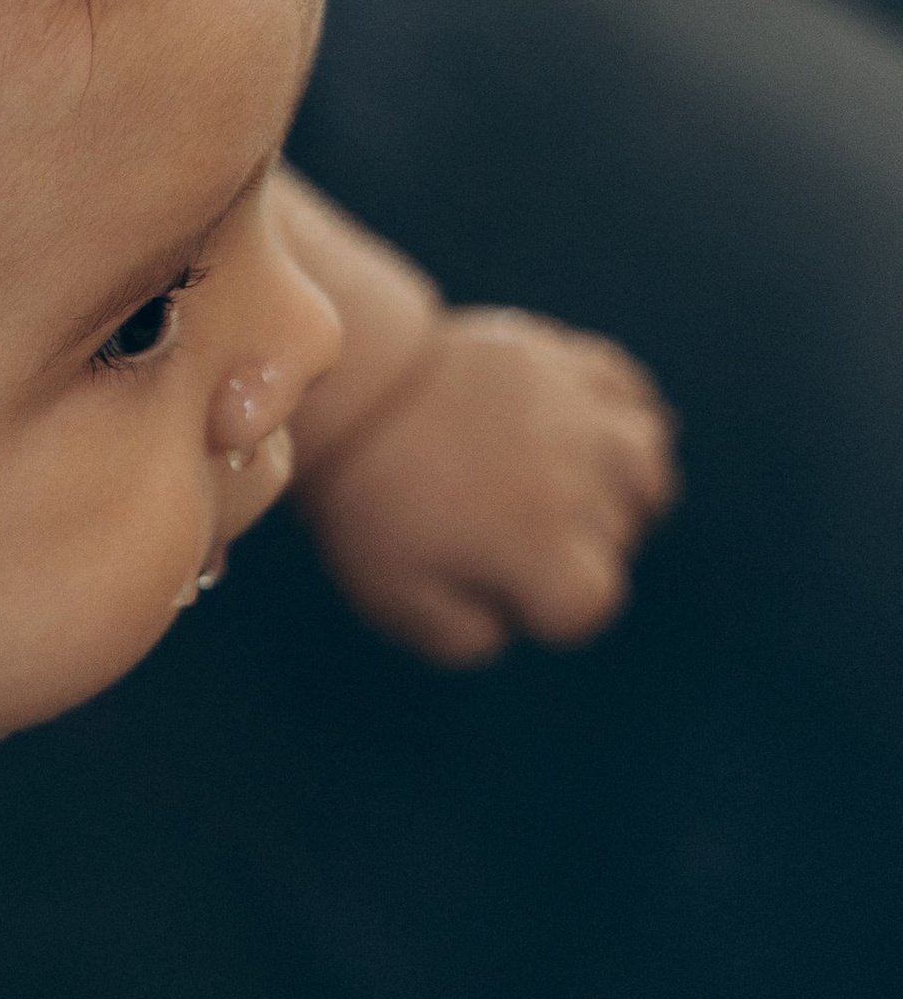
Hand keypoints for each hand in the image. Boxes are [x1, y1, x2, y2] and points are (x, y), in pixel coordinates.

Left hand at [295, 305, 677, 665]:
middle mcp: (585, 486)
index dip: (545, 607)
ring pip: (646, 463)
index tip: (498, 580)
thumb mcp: (399, 597)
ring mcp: (585, 416)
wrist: (353, 387)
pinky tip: (578, 427)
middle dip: (573, 546)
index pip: (589, 606)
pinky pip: (630, 391)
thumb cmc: (372, 500)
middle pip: (618, 537)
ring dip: (617, 484)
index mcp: (547, 552)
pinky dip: (619, 412)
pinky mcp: (570, 360)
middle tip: (500, 524)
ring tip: (565, 485)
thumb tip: (515, 623)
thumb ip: (468, 638)